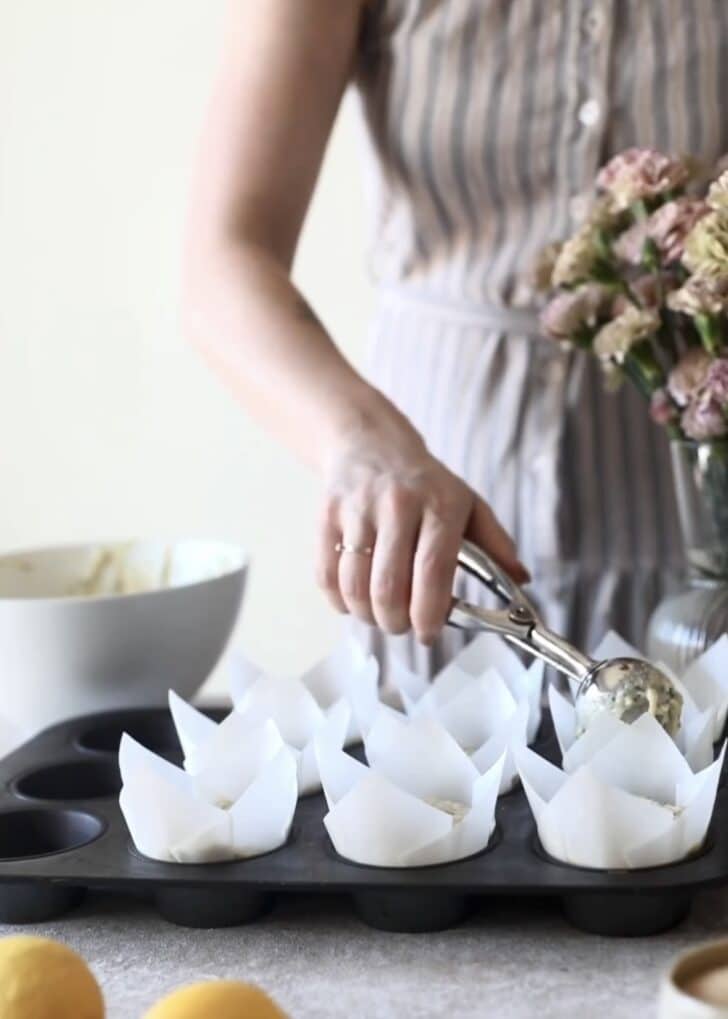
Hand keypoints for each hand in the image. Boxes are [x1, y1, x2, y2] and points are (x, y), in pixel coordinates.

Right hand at [316, 408, 528, 644]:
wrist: (370, 442)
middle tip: (404, 626)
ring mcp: (358, 510)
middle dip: (396, 622)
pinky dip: (339, 601)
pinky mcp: (327, 515)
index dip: (430, 612)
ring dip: (367, 615)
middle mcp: (397, 505)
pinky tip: (354, 601)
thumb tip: (522, 581)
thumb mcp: (469, 504)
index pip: (432, 570)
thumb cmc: (425, 483)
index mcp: (440, 504)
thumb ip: (496, 545)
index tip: (429, 634)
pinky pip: (326, 574)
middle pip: (389, 586)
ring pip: (354, 585)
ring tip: (381, 616)